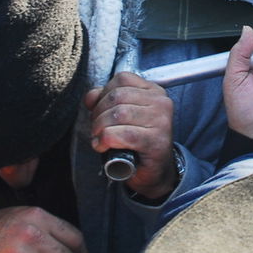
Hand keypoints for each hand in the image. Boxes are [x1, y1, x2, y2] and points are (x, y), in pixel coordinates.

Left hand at [85, 73, 176, 200]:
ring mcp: (161, 122)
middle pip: (117, 96)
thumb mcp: (122, 116)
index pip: (122, 79)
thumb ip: (106, 101)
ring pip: (118, 114)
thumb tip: (91, 97)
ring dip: (100, 128)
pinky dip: (106, 140)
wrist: (155, 172)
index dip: (103, 94)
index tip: (99, 110)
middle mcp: (161, 103)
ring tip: (98, 138)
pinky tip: (103, 146)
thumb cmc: (137, 143)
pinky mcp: (156, 142)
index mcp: (154, 91)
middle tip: (95, 129)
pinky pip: (124, 134)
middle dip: (98, 113)